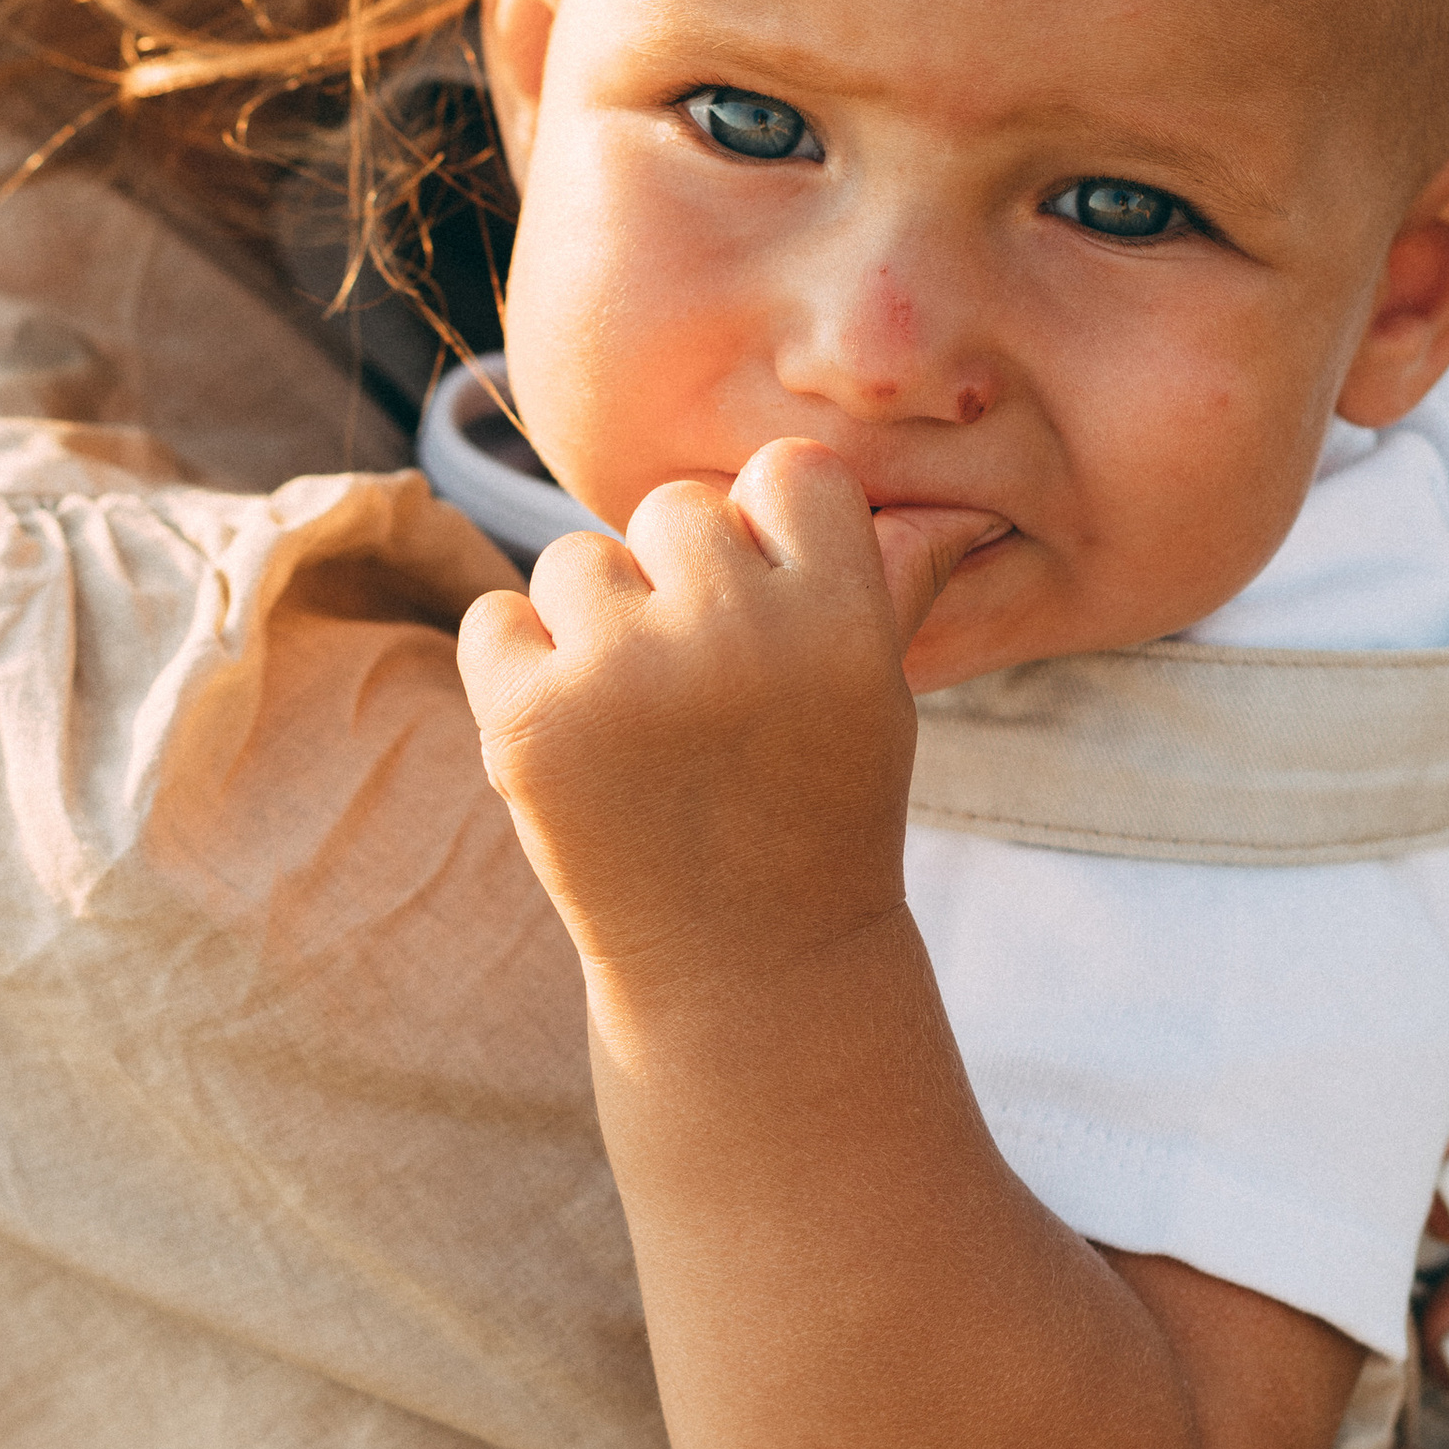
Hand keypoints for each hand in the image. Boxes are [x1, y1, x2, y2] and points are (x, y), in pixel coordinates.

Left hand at [455, 442, 982, 1003]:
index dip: (773, 533)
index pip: (792, 472)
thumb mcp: (873, 699)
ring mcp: (622, 677)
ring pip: (575, 559)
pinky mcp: (525, 721)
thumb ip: (887, 584)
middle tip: (705, 693)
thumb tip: (954, 504)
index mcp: (840, 618)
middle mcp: (736, 634)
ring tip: (640, 726)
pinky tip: (573, 738)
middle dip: (678, 582)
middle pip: (674, 509)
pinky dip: (517, 667)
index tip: (772, 613)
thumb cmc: (819, 818)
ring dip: (593, 625)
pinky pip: (494, 618)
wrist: (744, 975)